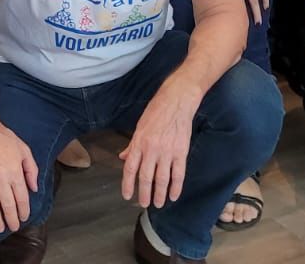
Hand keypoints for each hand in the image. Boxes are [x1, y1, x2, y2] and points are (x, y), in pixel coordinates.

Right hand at [0, 118, 37, 233]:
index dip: (24, 211)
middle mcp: (1, 179)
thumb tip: (34, 188)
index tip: (24, 217)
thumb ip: (32, 170)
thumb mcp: (24, 150)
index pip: (22, 198)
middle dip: (12, 220)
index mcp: (15, 172)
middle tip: (14, 227)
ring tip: (0, 229)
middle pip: (8, 206)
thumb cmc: (4, 139)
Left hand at [119, 81, 197, 207]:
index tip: (127, 196)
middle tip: (144, 204)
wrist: (176, 101)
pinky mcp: (181, 152)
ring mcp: (167, 151)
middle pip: (146, 177)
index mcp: (139, 142)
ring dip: (160, 194)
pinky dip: (176, 187)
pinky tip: (174, 196)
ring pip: (162, 179)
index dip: (127, 184)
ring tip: (158, 204)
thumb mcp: (139, 127)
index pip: (130, 168)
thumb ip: (132, 145)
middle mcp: (151, 149)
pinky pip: (178, 174)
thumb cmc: (156, 111)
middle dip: (144, 193)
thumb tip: (123, 157)